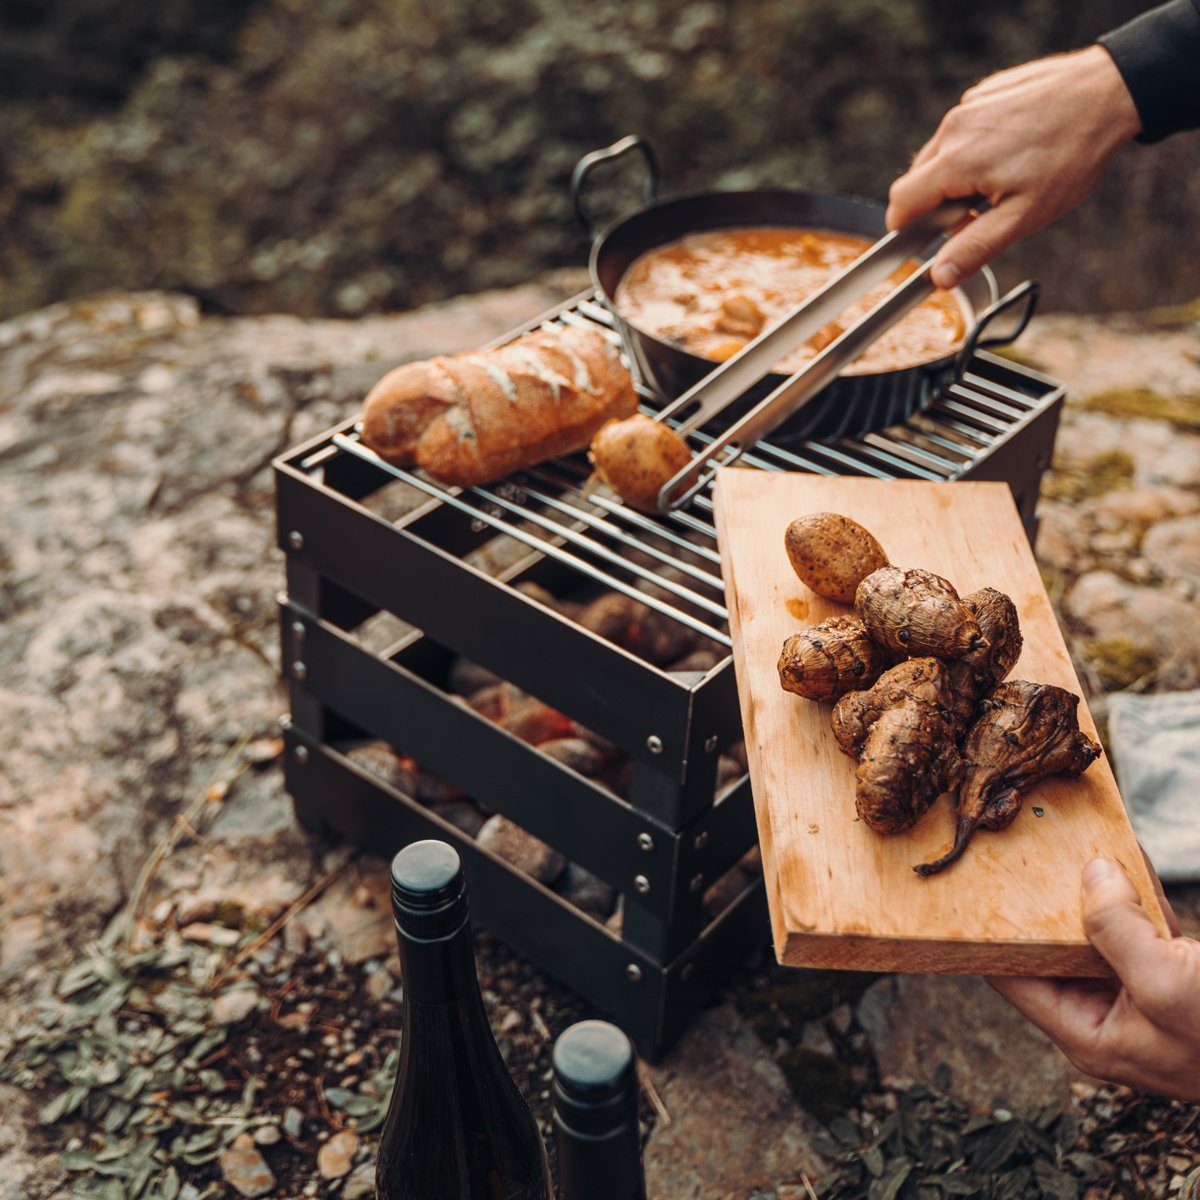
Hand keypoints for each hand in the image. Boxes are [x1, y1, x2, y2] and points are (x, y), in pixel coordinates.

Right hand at [886, 46, 1141, 287]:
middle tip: (977, 215)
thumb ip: (974, 248)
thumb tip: (939, 277)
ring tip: (999, 182)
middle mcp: (954, 129)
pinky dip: (973, 149)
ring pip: (939, 154)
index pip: (901, 202)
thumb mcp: (1024, 216)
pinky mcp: (983, 93)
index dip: (904, 228)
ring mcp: (968, 106)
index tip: (920, 240)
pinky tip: (1010, 152)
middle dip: (935, 204)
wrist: (1109, 92)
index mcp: (956, 161)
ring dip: (955, 176)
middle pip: (916, 179)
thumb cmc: (1071, 155)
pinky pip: (961, 130)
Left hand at [989, 857, 1199, 1101]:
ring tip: (1057, 845)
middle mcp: (1103, 1017)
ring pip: (1093, 933)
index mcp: (1086, 1033)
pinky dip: (1130, 897)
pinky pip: (1136, 929)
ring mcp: (1138, 996)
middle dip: (1038, 903)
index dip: (988, 932)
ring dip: (1086, 893)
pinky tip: (1121, 860)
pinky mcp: (1171, 975)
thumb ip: (1116, 928)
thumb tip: (1089, 874)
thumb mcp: (1166, 983)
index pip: (1010, 976)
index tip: (969, 884)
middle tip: (1013, 850)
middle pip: (1049, 950)